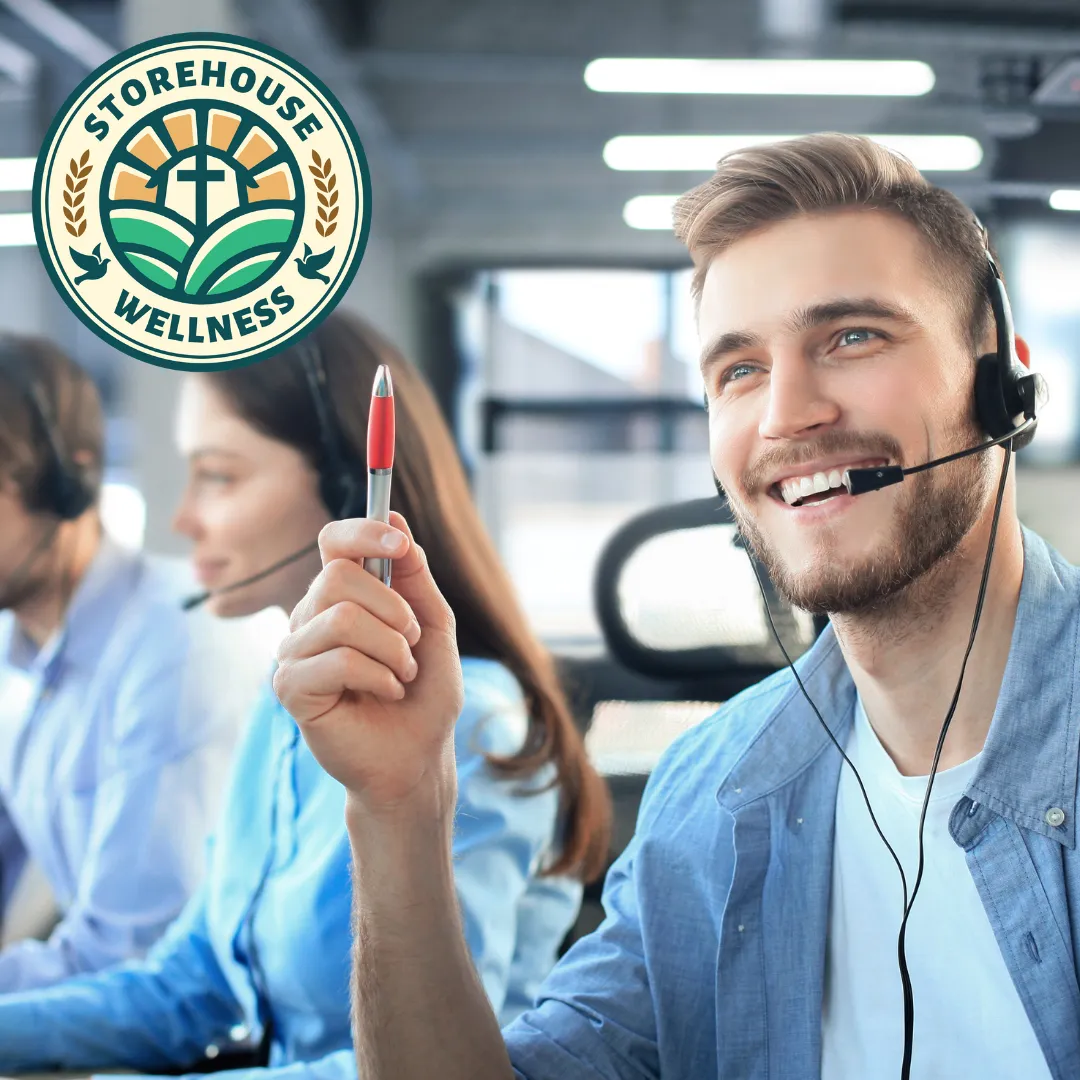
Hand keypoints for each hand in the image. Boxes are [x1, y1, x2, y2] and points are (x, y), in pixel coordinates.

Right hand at [274, 512, 464, 815]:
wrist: (418, 757)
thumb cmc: (425, 694)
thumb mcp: (434, 624)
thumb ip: (414, 575)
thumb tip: (392, 516)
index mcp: (342, 596)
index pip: (334, 542)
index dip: (363, 533)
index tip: (399, 544)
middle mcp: (311, 617)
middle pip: (337, 577)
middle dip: (393, 610)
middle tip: (411, 643)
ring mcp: (295, 652)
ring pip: (341, 618)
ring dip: (392, 650)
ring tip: (402, 676)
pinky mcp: (291, 688)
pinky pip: (336, 660)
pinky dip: (377, 676)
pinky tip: (385, 693)